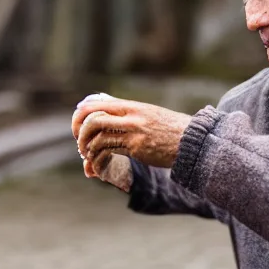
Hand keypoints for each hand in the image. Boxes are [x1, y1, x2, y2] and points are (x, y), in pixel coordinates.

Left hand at [72, 94, 191, 176]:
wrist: (190, 140)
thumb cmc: (171, 128)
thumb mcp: (149, 112)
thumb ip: (128, 110)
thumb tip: (105, 104)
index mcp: (133, 106)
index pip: (97, 104)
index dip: (81, 114)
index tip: (78, 125)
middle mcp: (131, 117)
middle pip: (93, 119)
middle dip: (80, 133)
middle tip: (80, 143)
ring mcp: (133, 132)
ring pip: (98, 137)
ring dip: (87, 149)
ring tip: (88, 156)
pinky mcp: (137, 148)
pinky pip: (109, 152)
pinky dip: (98, 159)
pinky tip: (98, 164)